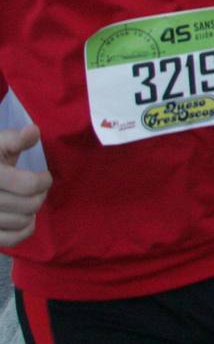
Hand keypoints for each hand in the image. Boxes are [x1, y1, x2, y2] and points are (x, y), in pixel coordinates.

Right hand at [0, 124, 51, 246]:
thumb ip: (16, 139)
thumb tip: (33, 131)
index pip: (29, 185)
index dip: (44, 181)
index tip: (44, 176)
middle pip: (29, 205)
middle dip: (40, 196)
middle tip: (39, 189)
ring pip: (22, 222)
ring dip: (31, 211)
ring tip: (28, 200)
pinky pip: (11, 240)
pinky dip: (23, 229)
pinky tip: (24, 217)